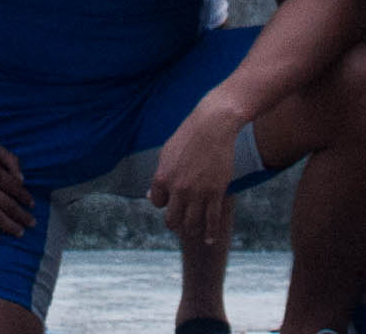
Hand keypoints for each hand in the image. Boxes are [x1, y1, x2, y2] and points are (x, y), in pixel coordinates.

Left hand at [147, 101, 244, 247]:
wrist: (212, 126)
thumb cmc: (189, 136)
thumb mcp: (166, 154)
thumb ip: (159, 177)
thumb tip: (150, 197)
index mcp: (162, 177)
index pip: (157, 203)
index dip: (163, 204)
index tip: (171, 201)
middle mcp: (178, 188)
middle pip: (172, 220)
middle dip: (175, 224)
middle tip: (180, 225)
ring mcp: (197, 192)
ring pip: (191, 224)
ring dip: (191, 230)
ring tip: (194, 231)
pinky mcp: (215, 192)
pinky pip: (212, 220)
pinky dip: (210, 233)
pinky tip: (210, 239)